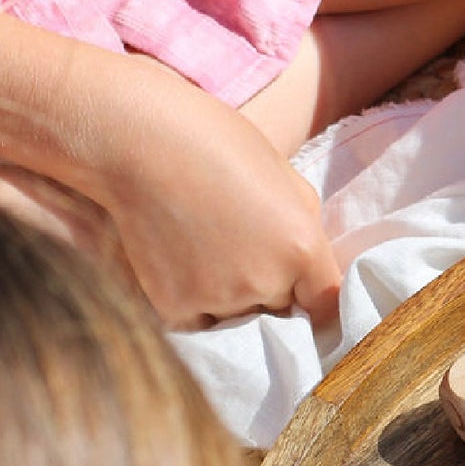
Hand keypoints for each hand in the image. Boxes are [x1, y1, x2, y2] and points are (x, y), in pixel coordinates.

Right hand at [88, 60, 341, 329]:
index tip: (304, 298)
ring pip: (239, 320)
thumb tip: (314, 265)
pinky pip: (199, 325)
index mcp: (302, 248)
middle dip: (270, 293)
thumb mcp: (284, 176)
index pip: (328, 306)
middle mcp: (267, 282)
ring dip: (231, 301)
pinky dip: (193, 305)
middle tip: (239, 251)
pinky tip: (180, 265)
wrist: (137, 140)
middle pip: (282, 312)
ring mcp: (221, 299)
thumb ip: (306, 226)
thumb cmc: (214, 143)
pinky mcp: (176, 308)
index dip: (314, 301)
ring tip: (204, 252)